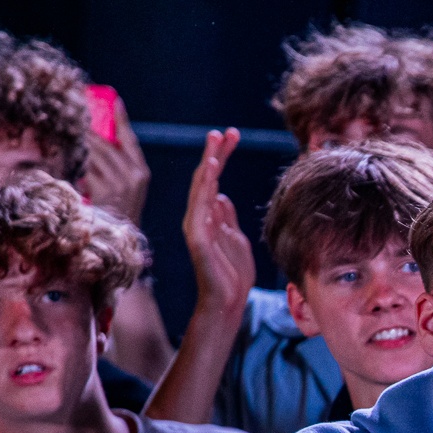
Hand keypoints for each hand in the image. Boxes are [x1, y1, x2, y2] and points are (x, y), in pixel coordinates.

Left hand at [80, 97, 151, 223]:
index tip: (116, 100)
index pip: (130, 139)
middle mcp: (132, 176)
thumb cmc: (120, 210)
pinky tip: (70, 165)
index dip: (122, 119)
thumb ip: (118, 166)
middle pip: (106, 144)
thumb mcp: (129, 187)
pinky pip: (85, 171)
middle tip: (76, 117)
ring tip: (70, 138)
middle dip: (90, 131)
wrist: (119, 240)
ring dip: (80, 147)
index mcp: (141, 172)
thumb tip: (95, 140)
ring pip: (93, 155)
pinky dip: (76, 167)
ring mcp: (118, 183)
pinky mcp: (102, 191)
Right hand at [182, 130, 255, 323]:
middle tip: (226, 131)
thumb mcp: (236, 239)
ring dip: (209, 164)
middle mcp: (199, 217)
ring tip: (217, 142)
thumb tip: (222, 196)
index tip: (233, 135)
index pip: (214, 179)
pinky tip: (211, 170)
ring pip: (200, 188)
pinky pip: (200, 206)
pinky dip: (204, 187)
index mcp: (209, 216)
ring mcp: (196, 226)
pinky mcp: (197, 237)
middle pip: (206, 178)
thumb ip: (227, 218)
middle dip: (215, 153)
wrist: (227, 301)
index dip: (222, 156)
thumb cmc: (233, 274)